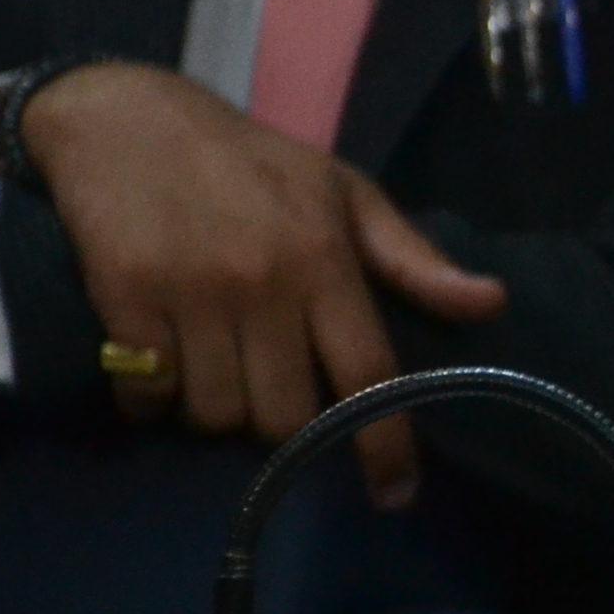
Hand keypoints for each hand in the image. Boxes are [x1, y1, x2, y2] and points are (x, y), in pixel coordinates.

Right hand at [22, 62, 506, 506]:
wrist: (125, 118)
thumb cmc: (251, 163)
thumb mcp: (345, 193)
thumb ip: (413, 259)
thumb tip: (490, 303)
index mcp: (327, 261)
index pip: (369, 374)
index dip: (385, 444)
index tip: (396, 495)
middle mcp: (264, 285)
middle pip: (286, 415)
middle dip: (287, 427)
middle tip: (276, 393)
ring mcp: (191, 295)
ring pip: (216, 414)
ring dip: (219, 413)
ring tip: (218, 373)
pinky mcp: (123, 301)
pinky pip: (147, 394)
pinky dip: (154, 399)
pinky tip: (162, 366)